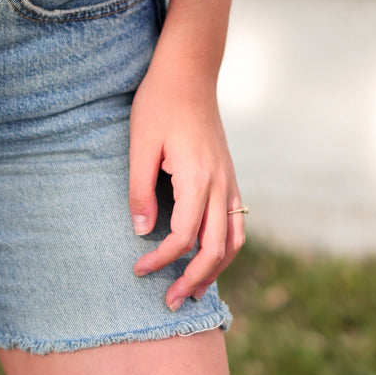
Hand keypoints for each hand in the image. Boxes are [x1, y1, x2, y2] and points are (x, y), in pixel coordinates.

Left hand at [127, 54, 245, 310]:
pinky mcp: (230, 176)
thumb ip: (140, 189)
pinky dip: (227, 248)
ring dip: (215, 270)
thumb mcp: (140, 143)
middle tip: (169, 303)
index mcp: (197, 177)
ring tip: (193, 291)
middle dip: (192, 280)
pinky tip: (210, 257)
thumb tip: (141, 232)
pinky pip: (237, 223)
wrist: (188, 71)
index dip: (160, 260)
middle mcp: (220, 183)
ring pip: (233, 240)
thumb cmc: (159, 103)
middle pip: (214, 249)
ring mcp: (229, 180)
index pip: (182, 237)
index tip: (138, 269)